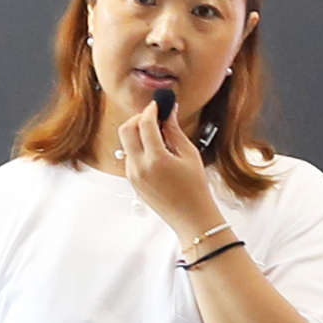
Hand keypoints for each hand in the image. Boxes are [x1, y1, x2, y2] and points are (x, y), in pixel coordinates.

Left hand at [111, 91, 222, 241]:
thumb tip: (169, 111)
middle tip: (153, 117)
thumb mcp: (190, 155)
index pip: (145, 124)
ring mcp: (133, 175)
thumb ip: (174, 131)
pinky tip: (157, 153)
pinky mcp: (132, 181)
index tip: (157, 104)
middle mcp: (139, 166)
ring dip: (138, 134)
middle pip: (126, 130)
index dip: (151, 110)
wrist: (191, 218)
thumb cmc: (196, 188)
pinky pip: (130, 157)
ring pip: (126, 143)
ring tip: (159, 137)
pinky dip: (140, 149)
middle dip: (137, 118)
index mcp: (156, 159)